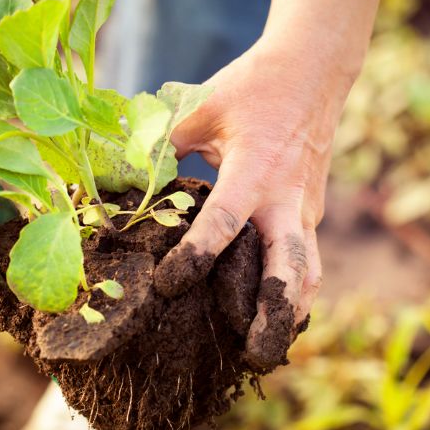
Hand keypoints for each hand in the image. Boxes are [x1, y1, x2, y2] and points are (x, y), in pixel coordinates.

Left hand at [153, 0, 404, 369]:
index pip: (224, 224)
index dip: (194, 259)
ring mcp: (307, 209)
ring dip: (290, 316)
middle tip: (251, 357)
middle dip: (274, 319)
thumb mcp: (200, 106)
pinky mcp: (312, 213)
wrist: (313, 71)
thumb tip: (115, 173)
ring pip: (309, 275)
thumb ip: (159, 142)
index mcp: (254, 170)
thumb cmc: (251, 87)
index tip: (165, 288)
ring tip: (261, 352)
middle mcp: (287, 199)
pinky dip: (293, 292)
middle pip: (291, 272)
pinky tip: (271, 316)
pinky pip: (308, 260)